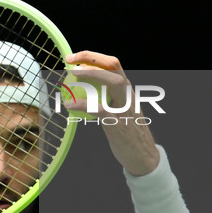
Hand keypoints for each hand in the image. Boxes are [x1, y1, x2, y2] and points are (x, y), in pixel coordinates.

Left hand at [65, 51, 158, 175]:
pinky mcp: (119, 123)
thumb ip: (108, 99)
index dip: (93, 56)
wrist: (143, 156)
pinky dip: (83, 104)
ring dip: (92, 75)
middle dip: (91, 58)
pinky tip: (68, 105)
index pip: (113, 64)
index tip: (75, 57)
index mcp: (127, 89)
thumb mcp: (120, 110)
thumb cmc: (127, 132)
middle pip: (113, 66)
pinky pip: (99, 109)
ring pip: (113, 82)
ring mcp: (125, 108)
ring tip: (72, 75)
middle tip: (70, 60)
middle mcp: (128, 95)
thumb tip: (84, 91)